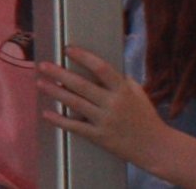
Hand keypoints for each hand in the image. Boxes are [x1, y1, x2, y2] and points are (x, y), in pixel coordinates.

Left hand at [35, 45, 167, 166]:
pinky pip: (75, 127)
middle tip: (43, 65)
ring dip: (55, 92)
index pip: (101, 68)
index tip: (68, 49)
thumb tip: (101, 67)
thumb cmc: (146, 117)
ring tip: (40, 82)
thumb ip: (121, 80)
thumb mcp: (138, 94)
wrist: (156, 147)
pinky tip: (46, 113)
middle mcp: (113, 104)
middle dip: (60, 73)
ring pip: (75, 103)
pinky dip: (59, 120)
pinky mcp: (99, 137)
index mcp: (123, 90)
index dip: (84, 57)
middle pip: (82, 85)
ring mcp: (105, 121)